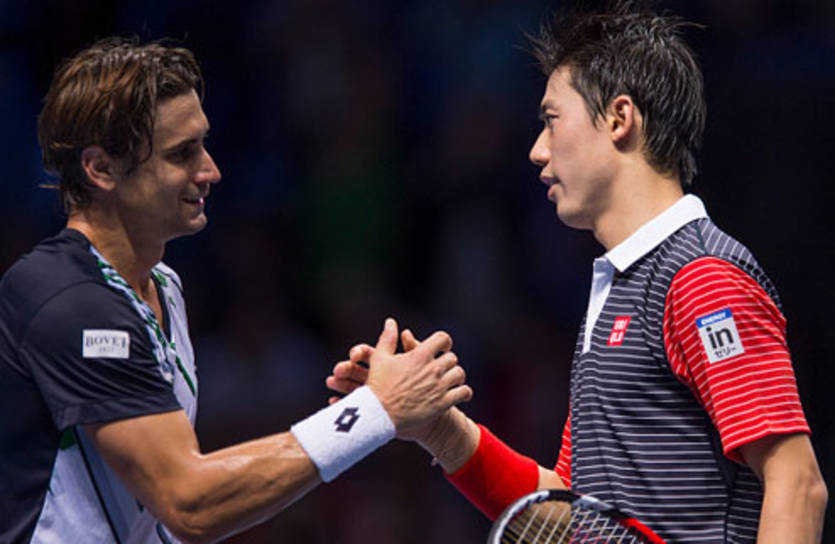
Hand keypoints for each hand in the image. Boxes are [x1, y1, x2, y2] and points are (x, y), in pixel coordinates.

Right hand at [326, 318, 471, 439]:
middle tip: (443, 367)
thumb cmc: (378, 386)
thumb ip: (387, 338)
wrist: (379, 415)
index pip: (443, 339)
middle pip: (452, 358)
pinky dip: (464, 392)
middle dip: (447, 361)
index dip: (444, 342)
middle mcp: (433, 369)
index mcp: (420, 355)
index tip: (442, 347)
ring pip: (460, 374)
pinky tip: (460, 394)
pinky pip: (464, 393)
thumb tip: (390, 322)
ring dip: (456, 376)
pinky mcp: (443, 404)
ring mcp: (439, 387)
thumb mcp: (380, 358)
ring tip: (452, 380)